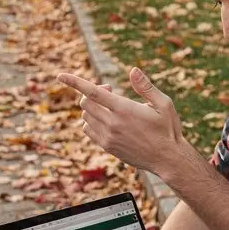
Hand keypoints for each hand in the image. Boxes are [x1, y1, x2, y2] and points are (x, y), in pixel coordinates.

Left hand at [57, 68, 184, 177]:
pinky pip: (88, 130)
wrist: (167, 159)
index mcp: (124, 109)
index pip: (93, 92)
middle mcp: (113, 123)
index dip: (75, 82)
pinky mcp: (107, 147)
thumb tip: (132, 70)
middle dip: (93, 92)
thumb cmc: (168, 129)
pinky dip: (90, 121)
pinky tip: (105, 119)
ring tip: (109, 106)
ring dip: (92, 107)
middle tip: (110, 90)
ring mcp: (108, 137)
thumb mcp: (164, 104)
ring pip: (85, 116)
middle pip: (86, 103)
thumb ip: (146, 86)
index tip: (60, 75)